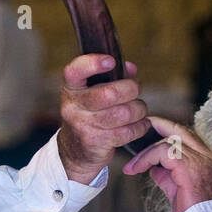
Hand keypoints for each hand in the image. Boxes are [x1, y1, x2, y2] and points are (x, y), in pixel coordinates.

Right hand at [57, 53, 145, 183]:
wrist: (75, 150)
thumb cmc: (89, 115)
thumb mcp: (91, 93)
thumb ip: (111, 77)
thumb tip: (131, 68)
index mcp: (71, 88)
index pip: (75, 71)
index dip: (93, 63)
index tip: (110, 61)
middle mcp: (73, 106)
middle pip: (110, 93)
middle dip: (131, 89)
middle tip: (135, 90)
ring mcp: (83, 126)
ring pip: (123, 113)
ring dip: (138, 109)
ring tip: (138, 109)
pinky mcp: (96, 142)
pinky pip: (127, 132)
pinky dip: (140, 126)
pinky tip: (140, 124)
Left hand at [122, 115, 211, 211]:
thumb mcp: (178, 189)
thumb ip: (167, 174)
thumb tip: (153, 166)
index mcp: (209, 161)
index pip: (188, 137)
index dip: (169, 130)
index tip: (153, 129)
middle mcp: (207, 157)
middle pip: (180, 131)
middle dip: (159, 126)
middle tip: (141, 130)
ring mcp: (200, 160)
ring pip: (168, 143)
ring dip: (146, 153)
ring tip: (133, 166)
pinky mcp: (188, 167)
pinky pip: (162, 152)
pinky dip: (146, 158)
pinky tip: (137, 168)